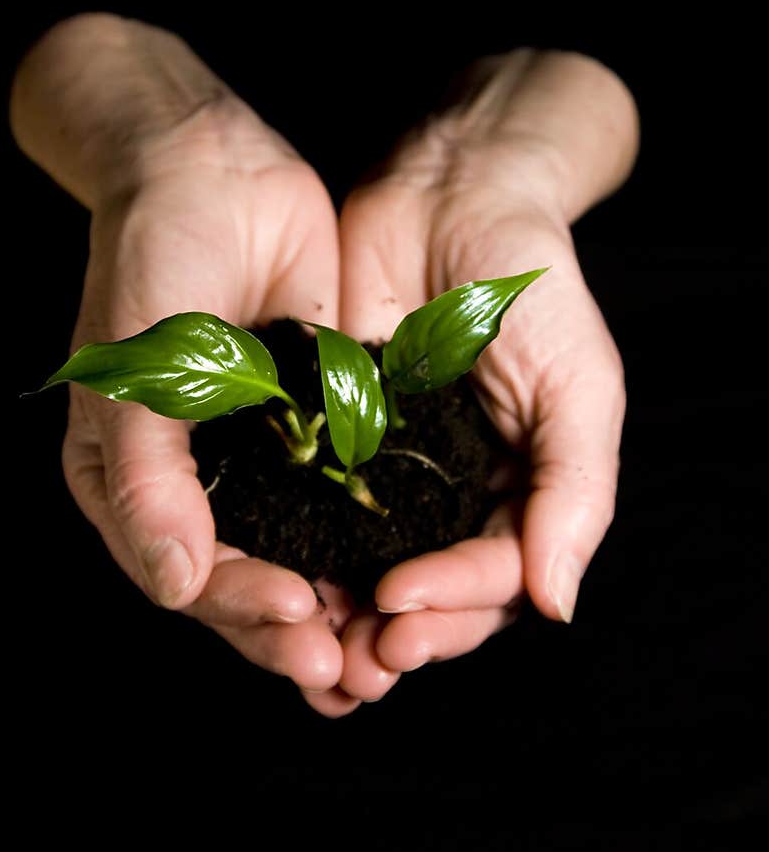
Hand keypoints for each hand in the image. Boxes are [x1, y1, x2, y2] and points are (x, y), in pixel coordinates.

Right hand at [13, 18, 351, 698]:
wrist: (210, 168)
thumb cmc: (151, 265)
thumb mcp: (136, 375)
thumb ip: (150, 481)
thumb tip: (177, 586)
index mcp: (136, 486)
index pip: (189, 577)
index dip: (245, 612)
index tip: (305, 623)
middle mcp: (198, 484)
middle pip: (250, 583)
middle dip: (300, 631)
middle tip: (355, 670)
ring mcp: (261, 456)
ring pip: (303, 554)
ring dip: (342, 606)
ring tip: (389, 652)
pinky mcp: (316, 423)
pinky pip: (345, 498)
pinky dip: (371, 542)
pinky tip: (412, 573)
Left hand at [327, 50, 636, 707]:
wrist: (450, 193)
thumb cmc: (532, 284)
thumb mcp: (578, 386)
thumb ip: (575, 494)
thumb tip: (558, 606)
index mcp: (518, 493)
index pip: (491, 579)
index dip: (451, 606)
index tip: (402, 607)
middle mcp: (451, 495)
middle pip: (429, 593)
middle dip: (398, 633)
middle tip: (359, 657)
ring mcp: (387, 469)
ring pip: (366, 566)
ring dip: (343, 615)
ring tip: (314, 645)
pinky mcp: (328, 434)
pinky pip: (311, 505)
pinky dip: (297, 548)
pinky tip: (272, 574)